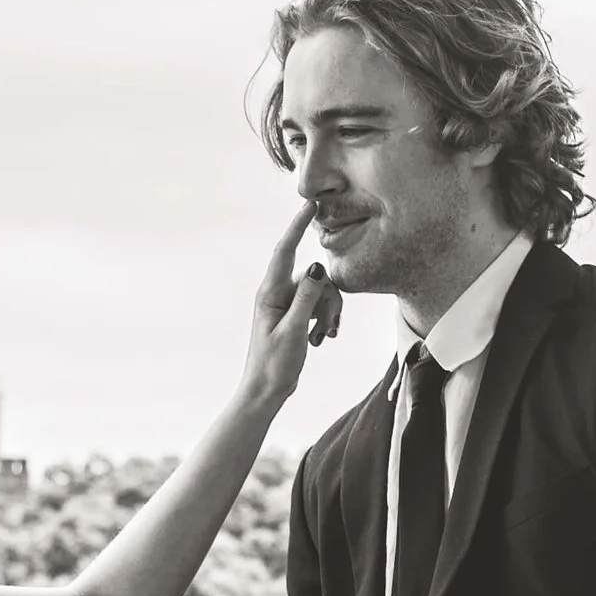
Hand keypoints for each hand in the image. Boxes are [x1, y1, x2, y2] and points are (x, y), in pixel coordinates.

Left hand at [240, 202, 342, 406]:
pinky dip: (325, 321)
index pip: (285, 250)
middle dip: (329, 299)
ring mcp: (287, 304)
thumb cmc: (273, 365)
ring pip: (321, 293)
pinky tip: (322, 340)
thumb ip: (306, 298)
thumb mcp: (292, 331)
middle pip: (315, 278)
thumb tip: (318, 266)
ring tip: (324, 338)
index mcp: (270, 293)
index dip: (297, 226)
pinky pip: (319, 306)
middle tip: (329, 327)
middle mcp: (277, 293)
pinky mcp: (295, 315)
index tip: (310, 204)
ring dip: (329, 314)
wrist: (265, 391)